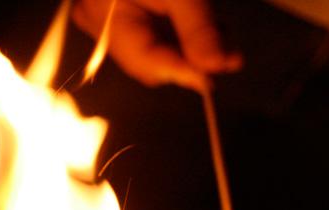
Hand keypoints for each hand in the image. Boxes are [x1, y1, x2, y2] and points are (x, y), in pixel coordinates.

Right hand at [73, 0, 241, 90]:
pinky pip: (151, 32)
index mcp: (105, 18)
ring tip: (223, 39)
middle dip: (188, 60)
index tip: (215, 79)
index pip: (145, 60)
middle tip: (229, 56)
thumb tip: (216, 69)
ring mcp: (107, 18)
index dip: (181, 73)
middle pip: (147, 58)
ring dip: (189, 48)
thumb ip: (198, 29)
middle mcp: (99, 25)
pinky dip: (179, 34)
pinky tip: (206, 29)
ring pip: (152, 47)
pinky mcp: (121, 11)